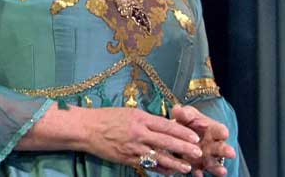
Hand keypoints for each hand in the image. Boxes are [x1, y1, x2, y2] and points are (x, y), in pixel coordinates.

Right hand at [77, 107, 203, 174]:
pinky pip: (147, 165)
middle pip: (166, 141)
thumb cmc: (107, 117)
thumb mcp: (129, 113)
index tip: (195, 136)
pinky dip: (159, 169)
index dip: (182, 131)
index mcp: (140, 118)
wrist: (87, 128)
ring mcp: (133, 147)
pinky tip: (169, 173)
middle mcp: (139, 132)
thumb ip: (146, 120)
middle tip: (198, 152)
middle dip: (184, 148)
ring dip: (175, 163)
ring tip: (188, 168)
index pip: (166, 125)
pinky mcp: (127, 158)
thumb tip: (164, 126)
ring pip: (159, 156)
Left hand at [171, 105, 235, 176]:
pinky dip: (199, 173)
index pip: (220, 130)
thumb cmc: (187, 121)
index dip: (222, 132)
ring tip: (222, 171)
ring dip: (218, 167)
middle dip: (226, 150)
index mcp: (213, 130)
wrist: (179, 134)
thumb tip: (178, 110)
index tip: (223, 133)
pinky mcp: (197, 165)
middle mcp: (212, 145)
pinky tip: (198, 175)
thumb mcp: (186, 114)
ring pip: (214, 163)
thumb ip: (183, 113)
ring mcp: (206, 156)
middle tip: (231, 153)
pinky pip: (199, 171)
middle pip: (222, 148)